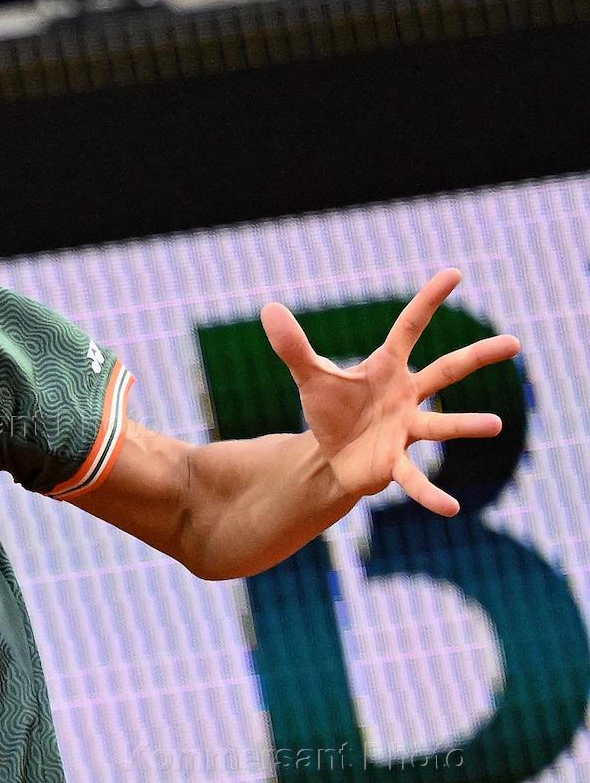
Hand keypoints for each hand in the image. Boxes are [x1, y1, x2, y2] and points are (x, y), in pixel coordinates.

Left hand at [259, 268, 519, 515]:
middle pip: (447, 371)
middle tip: (514, 343)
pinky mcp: (394, 463)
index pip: (410, 327)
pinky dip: (429, 493)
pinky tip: (450, 508)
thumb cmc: (331, 410)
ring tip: (495, 424)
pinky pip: (415, 478)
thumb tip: (269, 308)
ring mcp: (406, 429)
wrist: (330, 454)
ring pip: (441, 425)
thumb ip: (293, 346)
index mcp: (387, 368)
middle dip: (478, 356)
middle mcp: (406, 395)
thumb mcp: (311, 376)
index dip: (428, 301)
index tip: (454, 273)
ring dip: (465, 425)